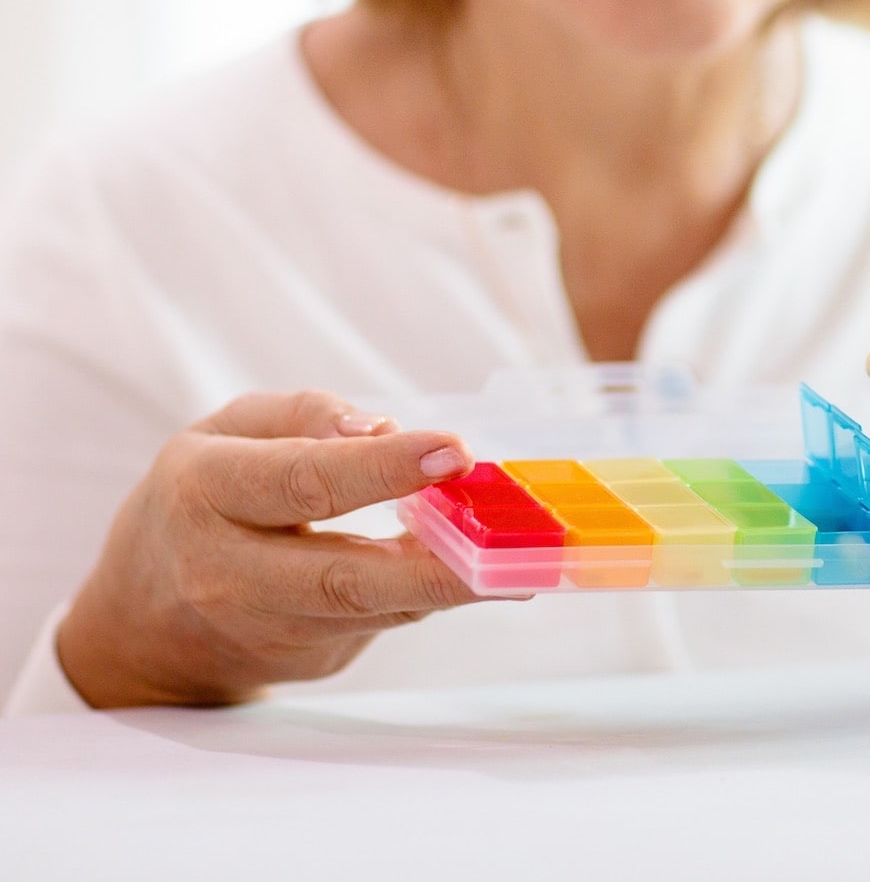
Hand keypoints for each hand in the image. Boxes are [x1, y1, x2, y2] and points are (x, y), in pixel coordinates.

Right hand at [56, 390, 490, 708]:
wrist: (142, 621)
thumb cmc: (202, 496)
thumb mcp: (231, 430)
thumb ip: (307, 416)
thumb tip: (382, 428)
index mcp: (204, 494)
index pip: (302, 482)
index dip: (382, 469)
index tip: (455, 451)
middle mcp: (229, 574)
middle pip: (341, 577)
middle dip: (434, 559)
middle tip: (507, 534)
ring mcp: (269, 632)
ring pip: (375, 608)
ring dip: (456, 582)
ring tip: (521, 550)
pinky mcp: (309, 661)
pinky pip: (386, 618)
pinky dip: (438, 590)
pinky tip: (486, 566)